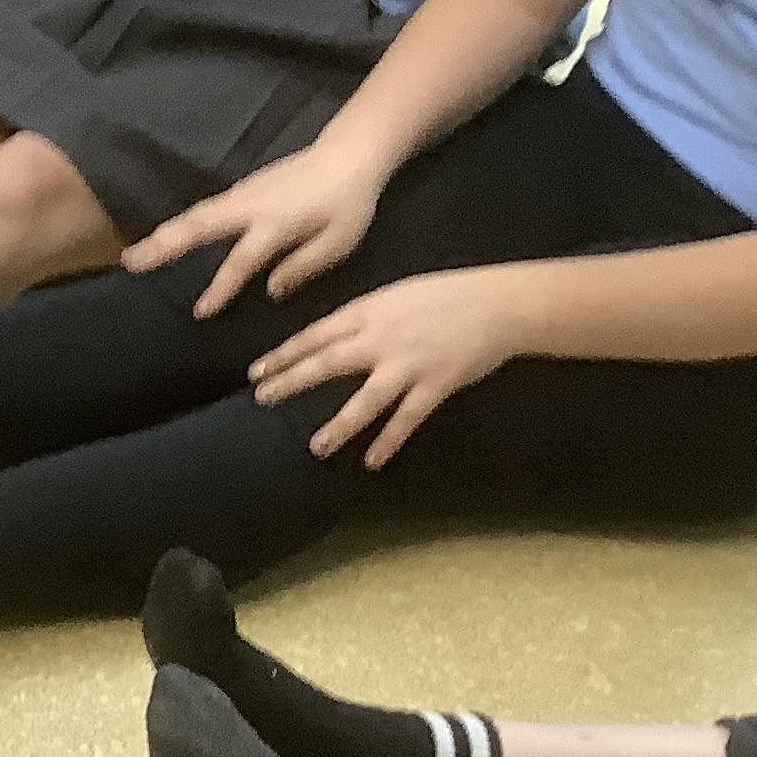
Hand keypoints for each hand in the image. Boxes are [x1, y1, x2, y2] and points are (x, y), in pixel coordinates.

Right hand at [120, 144, 395, 318]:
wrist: (348, 155)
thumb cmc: (349, 203)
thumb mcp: (339, 241)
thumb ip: (303, 266)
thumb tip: (269, 290)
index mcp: (276, 223)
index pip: (241, 261)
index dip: (220, 287)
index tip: (201, 312)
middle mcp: (249, 206)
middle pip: (198, 227)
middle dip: (163, 245)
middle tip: (130, 263)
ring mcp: (241, 194)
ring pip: (195, 215)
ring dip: (163, 234)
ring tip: (134, 255)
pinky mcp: (240, 190)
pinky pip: (203, 210)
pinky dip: (180, 225)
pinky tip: (167, 238)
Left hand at [248, 266, 531, 467]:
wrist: (500, 303)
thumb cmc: (447, 295)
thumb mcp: (395, 295)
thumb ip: (362, 316)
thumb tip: (329, 336)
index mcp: (370, 312)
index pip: (315, 335)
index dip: (284, 354)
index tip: (256, 371)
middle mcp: (383, 339)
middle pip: (327, 363)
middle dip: (291, 382)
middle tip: (261, 400)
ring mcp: (409, 364)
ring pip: (366, 401)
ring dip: (339, 425)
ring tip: (315, 448)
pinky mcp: (436, 385)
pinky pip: (407, 418)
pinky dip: (389, 441)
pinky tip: (372, 462)